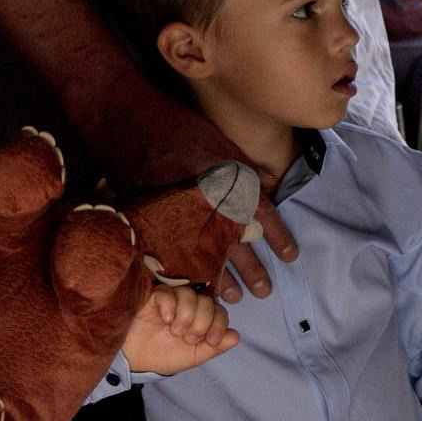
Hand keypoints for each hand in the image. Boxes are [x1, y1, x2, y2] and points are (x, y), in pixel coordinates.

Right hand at [73, 78, 297, 301]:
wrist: (131, 122)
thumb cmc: (179, 128)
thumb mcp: (221, 141)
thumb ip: (247, 167)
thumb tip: (271, 184)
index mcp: (232, 183)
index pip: (265, 217)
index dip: (280, 238)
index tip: (290, 256)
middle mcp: (212, 205)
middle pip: (238, 246)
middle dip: (253, 271)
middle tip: (264, 291)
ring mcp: (183, 218)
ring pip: (208, 259)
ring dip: (223, 280)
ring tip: (234, 298)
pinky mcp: (158, 225)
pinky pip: (178, 258)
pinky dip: (189, 276)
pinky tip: (196, 288)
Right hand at [121, 285, 239, 375]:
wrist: (135, 360)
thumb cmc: (164, 356)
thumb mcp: (193, 356)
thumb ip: (214, 347)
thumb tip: (236, 336)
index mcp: (200, 319)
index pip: (219, 311)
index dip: (219, 325)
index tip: (211, 341)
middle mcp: (188, 306)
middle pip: (206, 302)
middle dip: (201, 323)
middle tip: (186, 338)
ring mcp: (171, 299)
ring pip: (189, 294)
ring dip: (186, 315)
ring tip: (174, 331)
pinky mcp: (153, 296)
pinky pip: (167, 292)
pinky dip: (170, 305)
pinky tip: (165, 319)